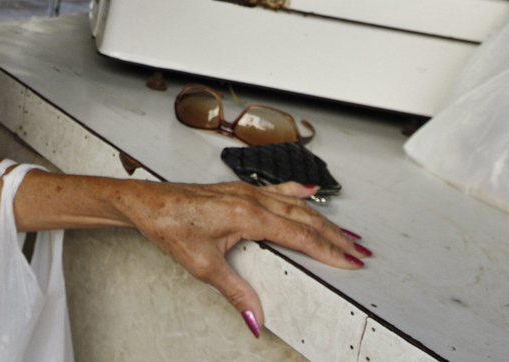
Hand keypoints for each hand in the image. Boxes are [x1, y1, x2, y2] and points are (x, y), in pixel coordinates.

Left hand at [119, 179, 366, 334]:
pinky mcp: (237, 191)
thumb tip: (256, 318)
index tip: (351, 261)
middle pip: (305, 219)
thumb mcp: (204, 266)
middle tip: (360, 251)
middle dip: (335, 236)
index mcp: (248, 216)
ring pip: (294, 205)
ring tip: (345, 231)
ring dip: (322, 218)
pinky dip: (297, 193)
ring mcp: (245, 192)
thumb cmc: (170, 226)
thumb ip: (236, 293)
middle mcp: (251, 199)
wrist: (148, 204)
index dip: (329, 251)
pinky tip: (308, 192)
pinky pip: (276, 191)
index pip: (300, 236)